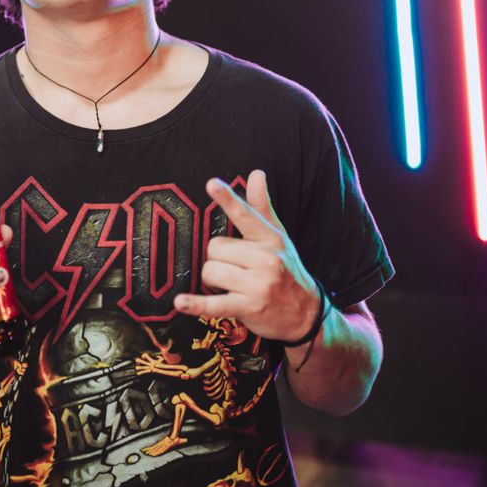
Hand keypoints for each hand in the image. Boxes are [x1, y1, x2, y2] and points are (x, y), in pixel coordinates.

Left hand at [173, 171, 318, 341]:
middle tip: (237, 267)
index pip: (245, 214)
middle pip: (214, 248)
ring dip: (214, 280)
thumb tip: (256, 173)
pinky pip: (215, 304)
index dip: (228, 199)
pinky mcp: (249, 308)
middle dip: (218, 258)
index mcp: (270, 238)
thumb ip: (261, 206)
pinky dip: (197, 305)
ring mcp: (258, 285)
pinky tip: (180, 302)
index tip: (212, 184)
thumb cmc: (286, 268)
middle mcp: (266, 259)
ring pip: (210, 271)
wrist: (306, 313)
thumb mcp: (277, 236)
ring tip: (234, 285)